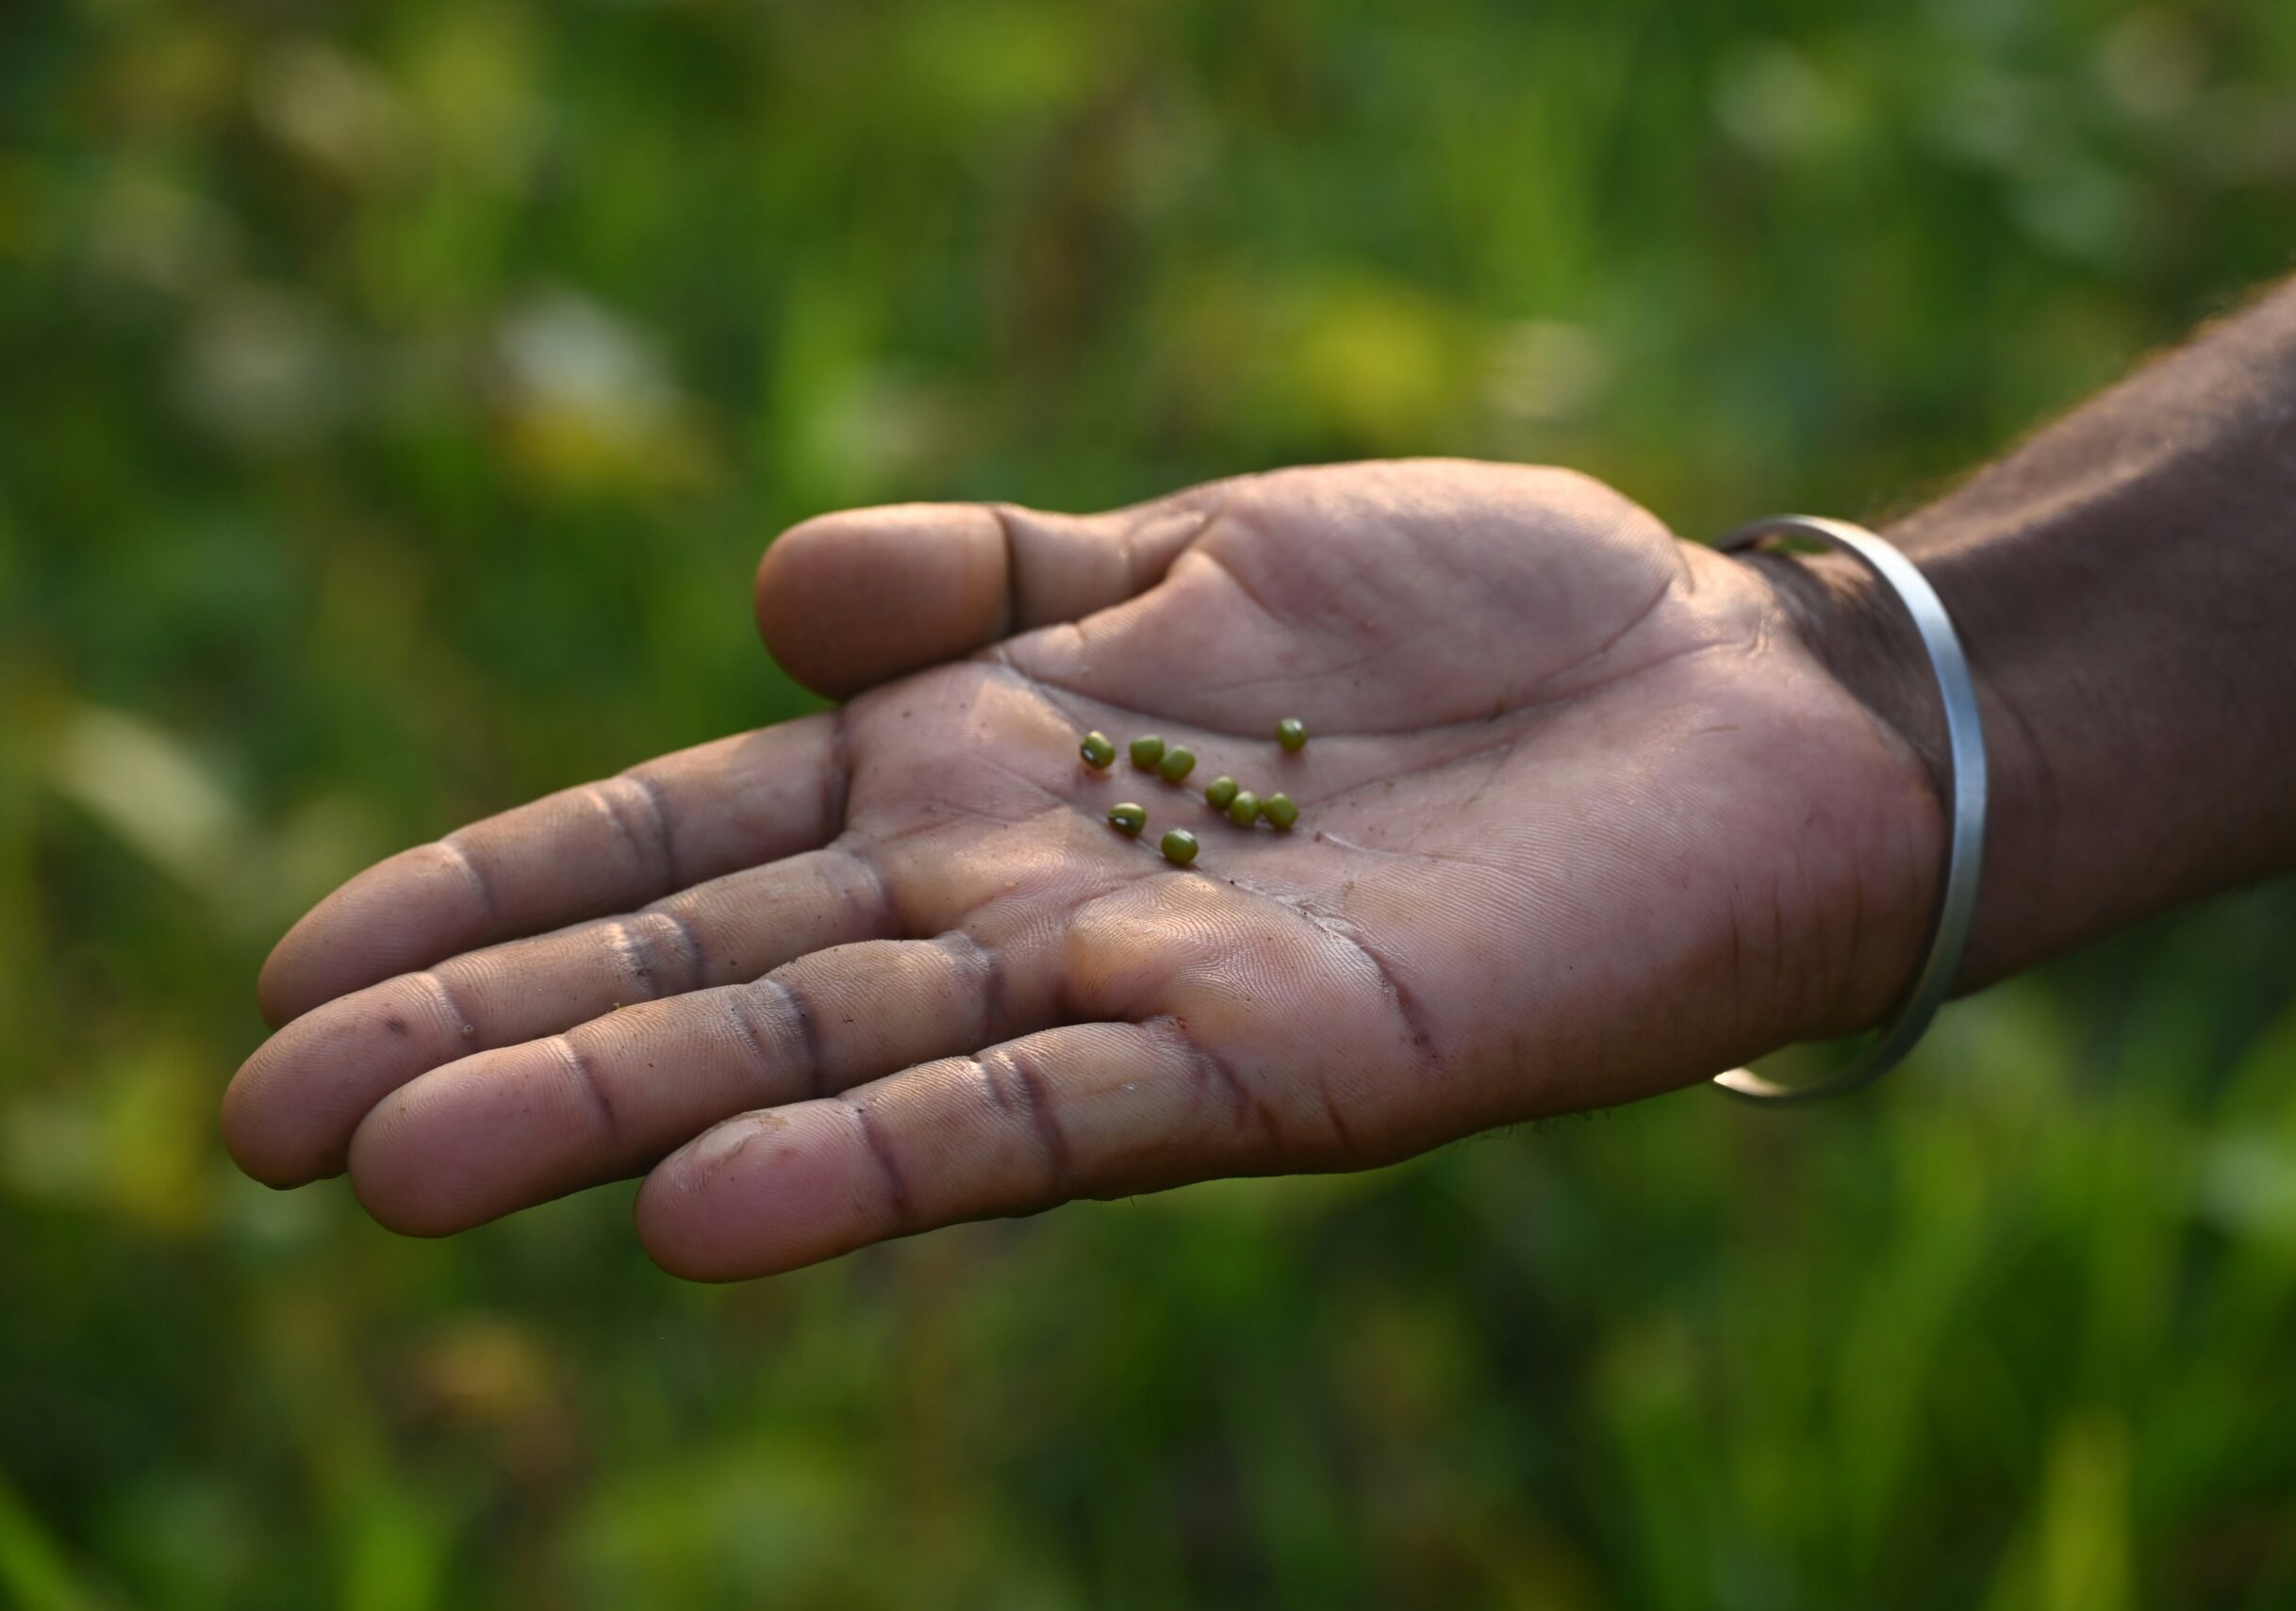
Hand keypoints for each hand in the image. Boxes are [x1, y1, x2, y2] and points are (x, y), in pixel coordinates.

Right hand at [223, 459, 1942, 1278]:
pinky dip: (889, 1167)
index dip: (498, 902)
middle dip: (502, 1043)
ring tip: (417, 1178)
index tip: (299, 972)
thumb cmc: (1466, 618)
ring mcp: (1140, 989)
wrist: (1721, 700)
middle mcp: (1023, 903)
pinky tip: (718, 1217)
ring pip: (845, 1066)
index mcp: (977, 772)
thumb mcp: (1198, 545)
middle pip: (724, 979)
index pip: (689, 847)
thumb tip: (769, 588)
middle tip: (271, 1132)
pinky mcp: (1285, 1056)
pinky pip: (1056, 1118)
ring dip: (632, 1120)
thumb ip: (990, 576)